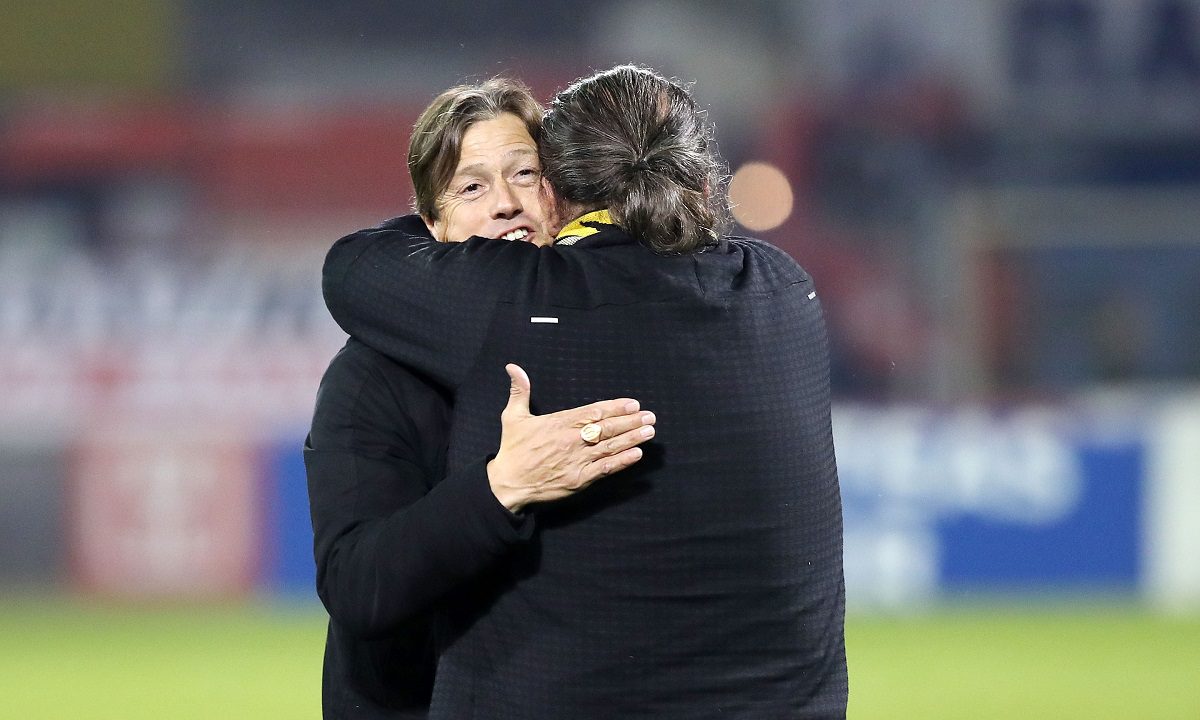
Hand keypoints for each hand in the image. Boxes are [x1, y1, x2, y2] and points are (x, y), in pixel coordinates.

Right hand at [487, 363, 655, 511]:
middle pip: (607, 428)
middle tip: (650, 416)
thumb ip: (520, 391)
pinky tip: (636, 454)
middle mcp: (572, 440)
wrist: (507, 484)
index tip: (633, 404)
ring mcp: (577, 460)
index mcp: (559, 423)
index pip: (593, 412)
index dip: (615, 407)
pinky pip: (605, 469)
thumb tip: (513, 367)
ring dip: (632, 439)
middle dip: (630, 421)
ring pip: (610, 447)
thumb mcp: (512, 416)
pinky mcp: (579, 479)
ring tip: (649, 431)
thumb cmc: (512, 450)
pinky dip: (622, 461)